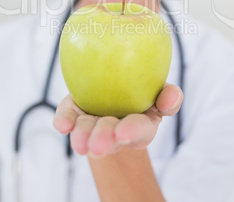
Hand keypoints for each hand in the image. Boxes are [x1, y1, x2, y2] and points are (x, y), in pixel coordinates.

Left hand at [53, 83, 182, 157]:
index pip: (140, 130)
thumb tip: (171, 96)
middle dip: (104, 139)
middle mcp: (115, 130)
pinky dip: (64, 120)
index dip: (132, 132)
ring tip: (79, 143)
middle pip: (110, 136)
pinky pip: (69, 118)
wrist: (116, 89)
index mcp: (141, 126)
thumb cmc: (144, 92)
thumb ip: (170, 96)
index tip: (122, 132)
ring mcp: (94, 124)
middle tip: (97, 145)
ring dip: (83, 136)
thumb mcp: (161, 92)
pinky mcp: (76, 114)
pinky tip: (62, 124)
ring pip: (87, 131)